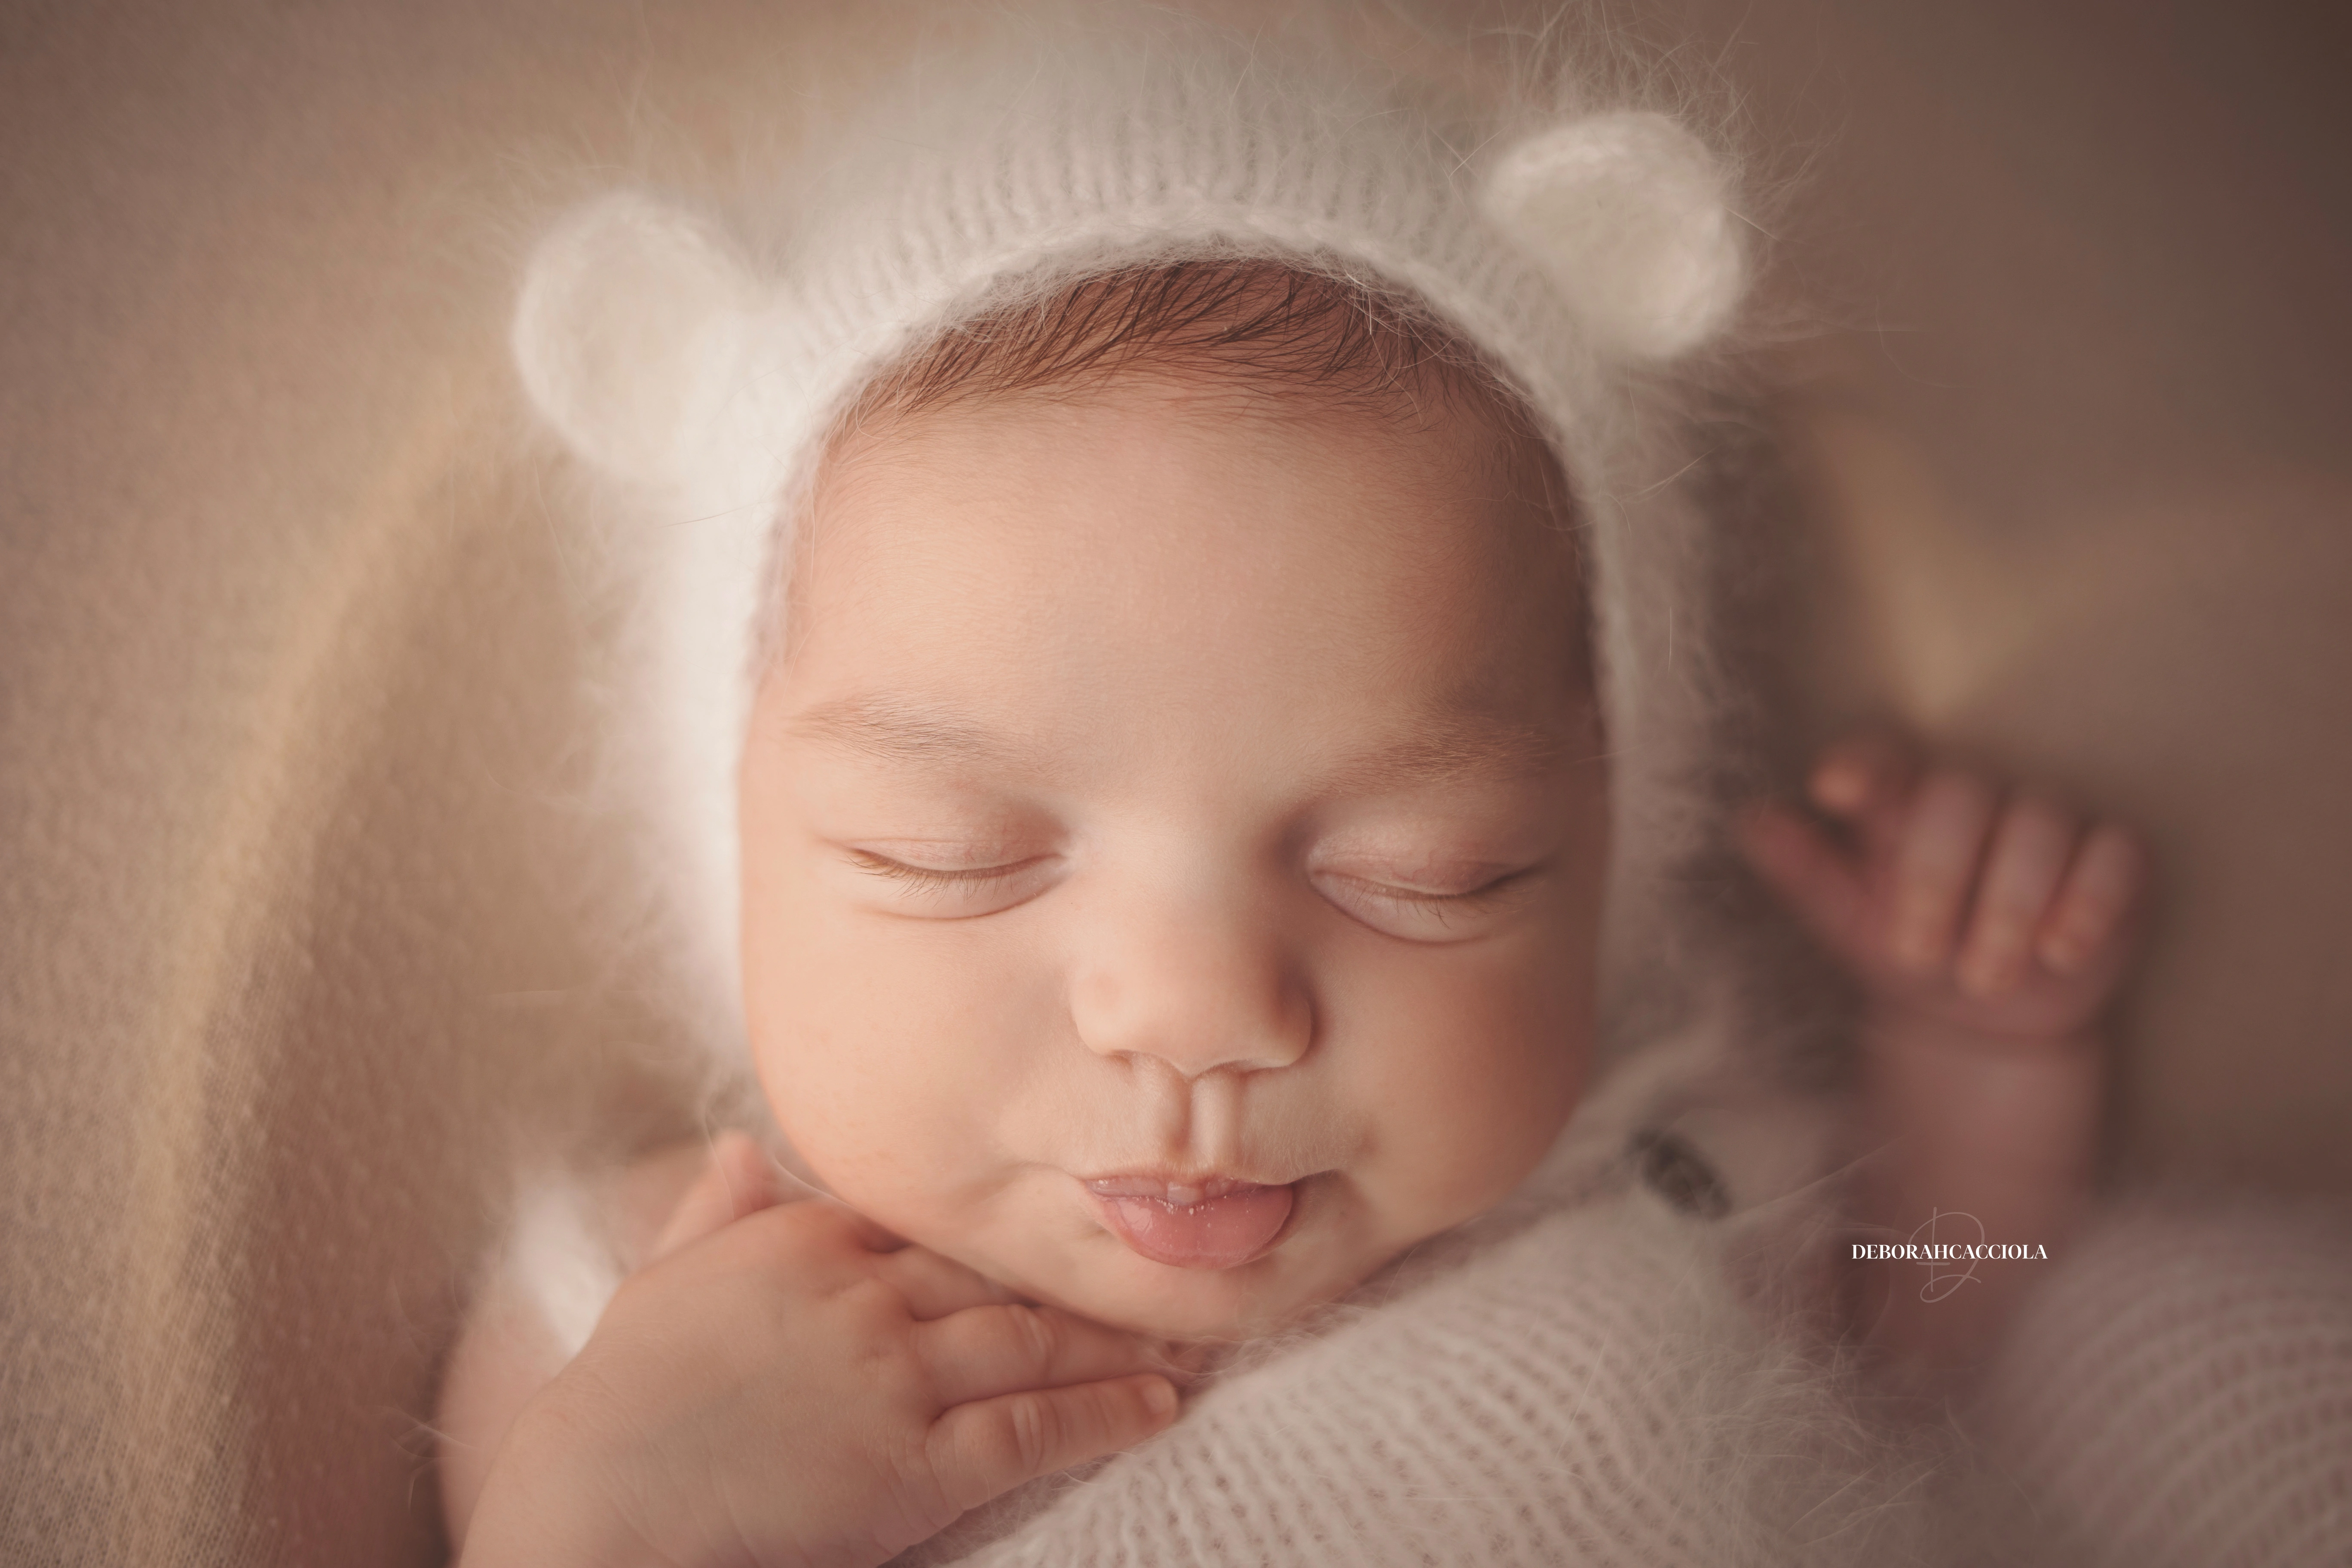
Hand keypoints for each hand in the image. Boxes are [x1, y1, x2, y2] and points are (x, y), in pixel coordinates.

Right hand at [459, 1133, 1181, 1567]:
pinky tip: (1155, 1406)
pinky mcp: (914, 1464)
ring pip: (1032, 1344)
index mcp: (804, 1243)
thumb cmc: (615, 1402)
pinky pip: (1029, 1430)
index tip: (1057, 1232)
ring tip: (1188, 1337)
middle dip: (1081, 1280)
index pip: (929, 1231)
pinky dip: (1102, 1415)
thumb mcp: (659, 1284)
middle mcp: (863, 1295)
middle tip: (1160, 1276)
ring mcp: (893, 1377)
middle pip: (997, 1280)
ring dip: (1115, 1342)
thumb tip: (743, 1150)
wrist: (596, 1503)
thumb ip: (712, 1215)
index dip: (999, 1239)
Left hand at [1736, 732, 2154, 1380]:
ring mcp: (2050, 819)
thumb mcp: (1845, 919)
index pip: (1883, 763)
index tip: (1831, 788)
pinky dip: (2089, 903)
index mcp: (1904, 801)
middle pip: (1962, 796)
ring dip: (2009, 908)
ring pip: (2040, 826)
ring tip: (1983, 977)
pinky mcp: (2114, 854)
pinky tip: (2059, 951)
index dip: (1863, 767)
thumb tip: (1751, 822)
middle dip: (1937, 877)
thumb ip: (1802, 870)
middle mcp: (1977, 796)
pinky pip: (2115, 855)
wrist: (1981, 1013)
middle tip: (1918, 953)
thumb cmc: (1907, 948)